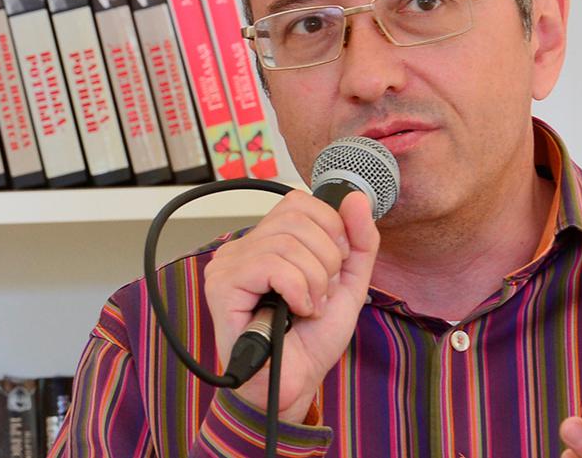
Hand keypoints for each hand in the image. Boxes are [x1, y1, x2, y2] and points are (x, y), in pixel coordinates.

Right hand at [203, 189, 378, 422]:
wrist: (294, 384)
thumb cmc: (311, 340)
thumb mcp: (349, 283)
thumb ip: (360, 241)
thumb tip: (355, 197)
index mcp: (269, 239)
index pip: (300, 202)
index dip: (330, 228)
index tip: (337, 266)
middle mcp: (244, 245)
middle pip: (297, 217)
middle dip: (327, 258)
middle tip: (323, 293)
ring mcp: (228, 263)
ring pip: (287, 243)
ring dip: (315, 281)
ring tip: (310, 308)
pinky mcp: (222, 285)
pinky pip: (271, 265)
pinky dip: (298, 290)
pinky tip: (297, 312)